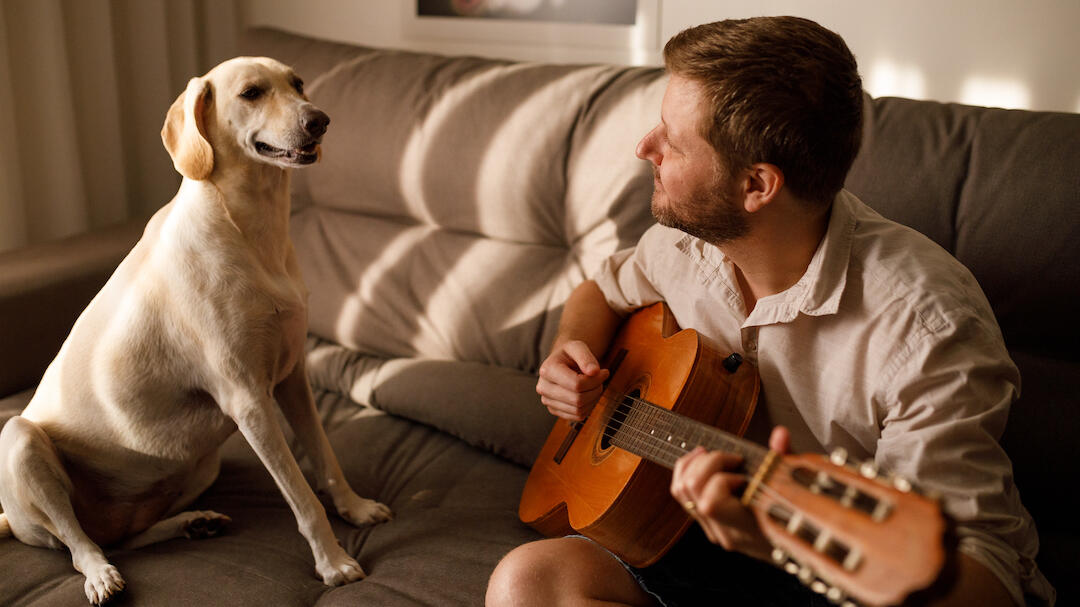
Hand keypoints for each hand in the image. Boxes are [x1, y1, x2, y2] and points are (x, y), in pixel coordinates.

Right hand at [535, 339, 609, 420]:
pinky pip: (577, 416)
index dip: (595, 380)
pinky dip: (588, 407)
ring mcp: (548, 401)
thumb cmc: (569, 354)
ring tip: (593, 385)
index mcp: (547, 370)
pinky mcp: (554, 410)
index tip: (604, 372)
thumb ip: (585, 356)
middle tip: (600, 379)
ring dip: (593, 399)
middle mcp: (543, 387)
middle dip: (595, 390)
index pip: (577, 384)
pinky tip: (588, 394)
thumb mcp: (577, 346)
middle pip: (578, 399)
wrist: (561, 362)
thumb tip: (594, 371)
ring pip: (578, 410)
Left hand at [670, 426, 790, 561]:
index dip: (721, 480)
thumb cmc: (797, 517)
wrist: (797, 547)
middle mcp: (724, 531)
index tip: (743, 474)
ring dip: (695, 464)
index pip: (710, 503)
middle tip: (731, 459)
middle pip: (692, 489)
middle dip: (709, 462)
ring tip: (714, 455)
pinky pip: (682, 494)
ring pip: (681, 490)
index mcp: (746, 527)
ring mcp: (713, 528)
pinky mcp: (706, 523)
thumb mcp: (796, 488)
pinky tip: (703, 459)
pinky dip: (687, 470)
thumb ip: (784, 460)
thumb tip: (780, 434)